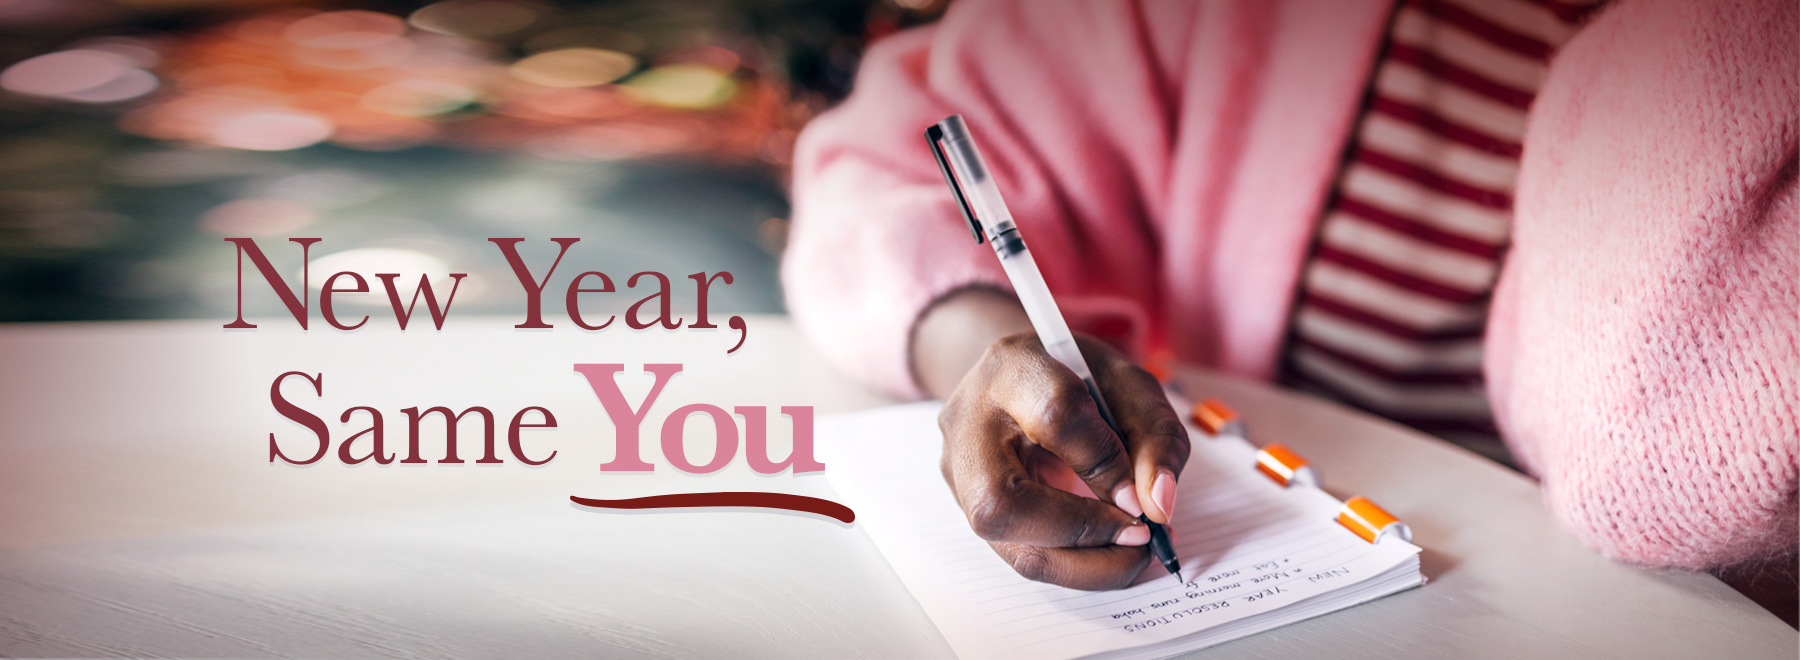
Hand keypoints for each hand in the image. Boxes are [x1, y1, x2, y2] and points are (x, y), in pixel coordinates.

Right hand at [937, 332, 1190, 589]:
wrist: (1024, 381)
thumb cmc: (1079, 380)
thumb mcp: (1132, 388)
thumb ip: (1156, 438)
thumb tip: (1157, 505)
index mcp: (1013, 367)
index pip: (1054, 417)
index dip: (1105, 464)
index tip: (1144, 494)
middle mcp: (968, 423)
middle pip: (1001, 502)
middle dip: (1082, 533)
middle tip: (1141, 537)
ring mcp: (958, 472)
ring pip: (1009, 544)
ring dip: (1084, 564)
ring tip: (1134, 553)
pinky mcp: (969, 509)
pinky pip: (1020, 555)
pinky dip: (1075, 564)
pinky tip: (1109, 553)